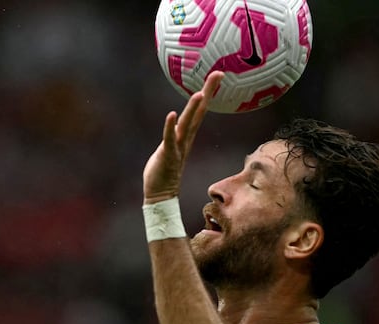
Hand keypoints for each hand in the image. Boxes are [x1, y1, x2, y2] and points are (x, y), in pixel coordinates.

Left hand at [143, 71, 223, 203]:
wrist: (161, 194)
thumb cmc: (163, 170)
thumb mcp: (170, 146)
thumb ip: (175, 133)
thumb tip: (176, 122)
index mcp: (186, 135)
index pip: (199, 109)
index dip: (208, 91)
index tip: (217, 74)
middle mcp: (185, 138)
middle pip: (199, 112)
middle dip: (208, 92)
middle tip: (218, 74)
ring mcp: (178, 147)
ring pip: (187, 124)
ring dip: (193, 109)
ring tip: (200, 93)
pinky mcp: (167, 155)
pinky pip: (169, 139)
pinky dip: (170, 127)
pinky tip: (172, 114)